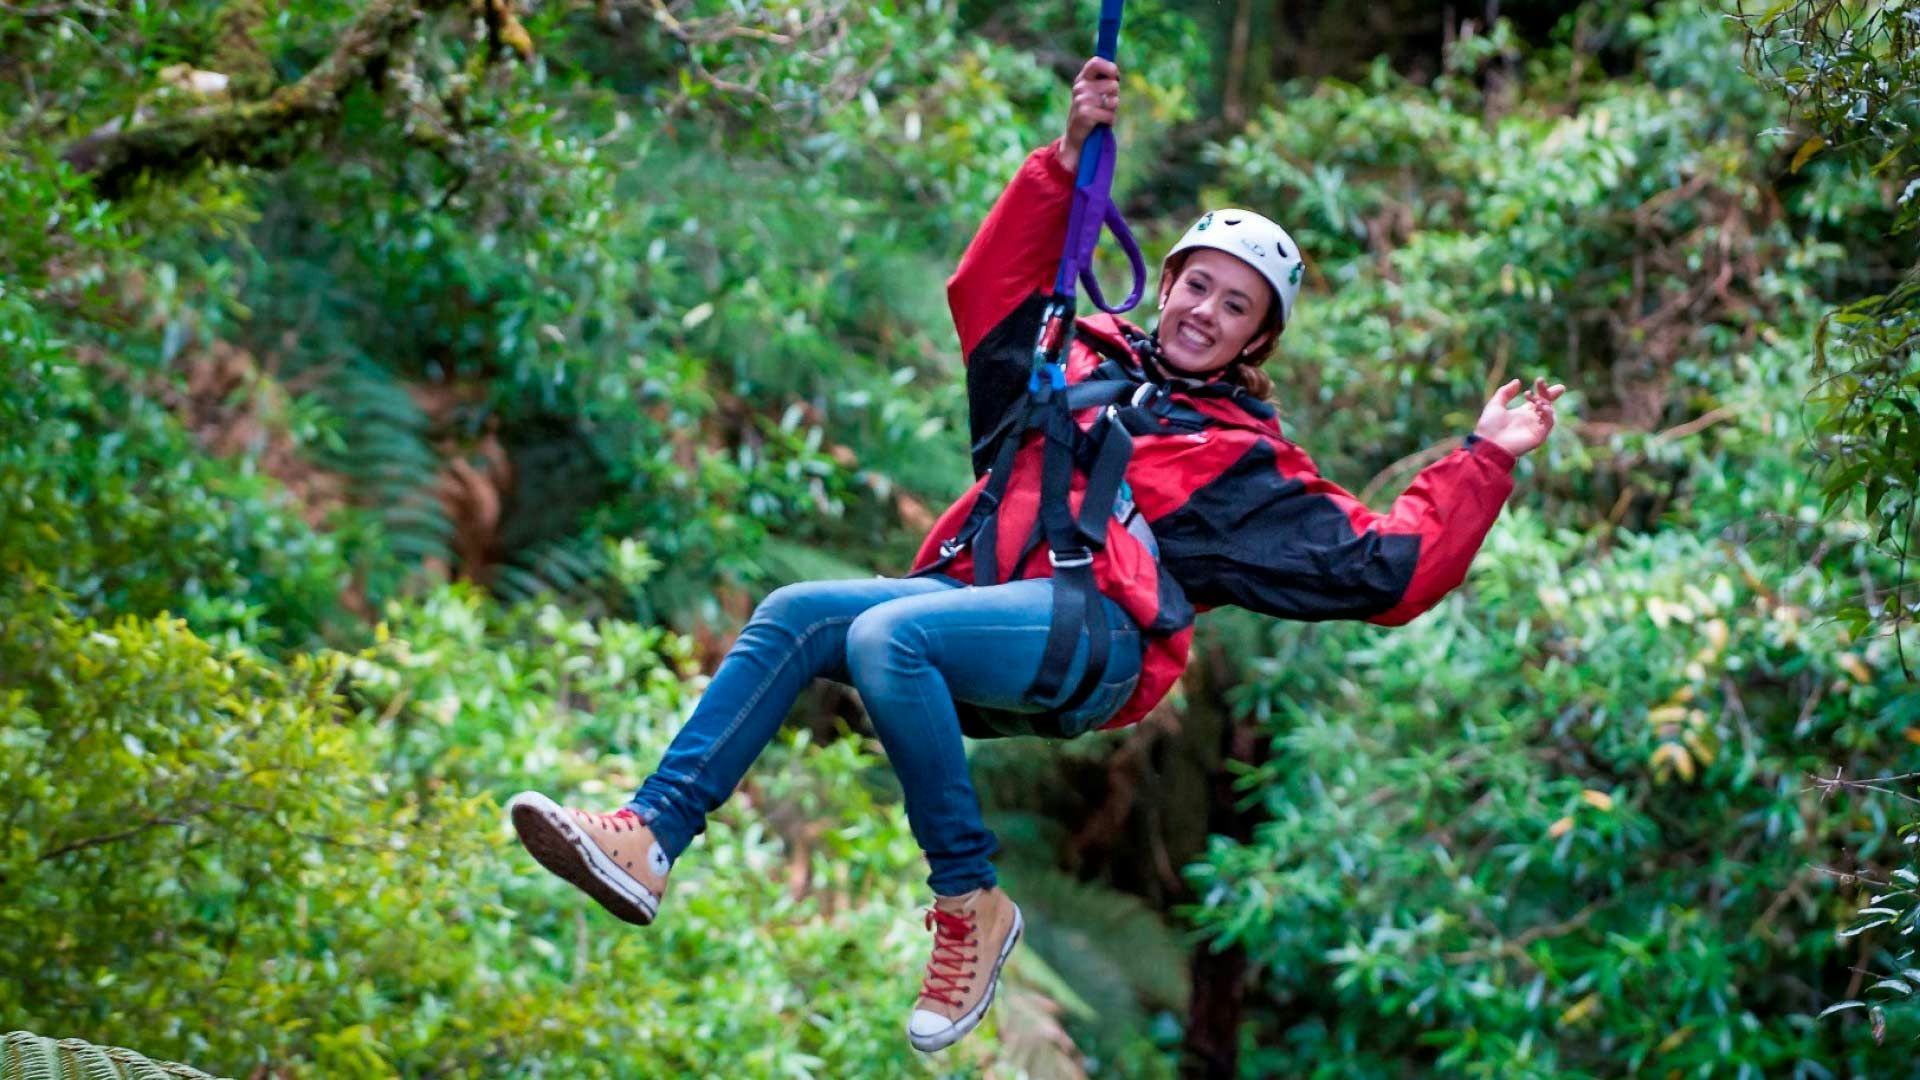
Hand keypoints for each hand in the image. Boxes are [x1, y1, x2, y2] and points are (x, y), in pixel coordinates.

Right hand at [1059, 57, 1119, 172]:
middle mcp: (1080, 87)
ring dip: (1112, 109)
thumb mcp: (1095, 93)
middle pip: (1113, 84)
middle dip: (1115, 95)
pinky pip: (1110, 115)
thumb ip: (1105, 82)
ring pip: (1114, 101)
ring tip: (1102, 113)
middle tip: (1105, 103)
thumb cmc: (1091, 112)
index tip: (1115, 77)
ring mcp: (1081, 100)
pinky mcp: (1085, 114)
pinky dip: (1109, 121)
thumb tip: (1115, 75)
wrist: (1076, 137)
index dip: (1110, 68)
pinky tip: (1100, 123)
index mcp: (1082, 78)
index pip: (1096, 62)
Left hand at [1474, 377, 1565, 458]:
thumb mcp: (1495, 405)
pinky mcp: (1538, 437)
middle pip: (1546, 404)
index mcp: (1521, 413)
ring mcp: (1535, 428)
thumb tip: (1518, 381)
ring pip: (1549, 413)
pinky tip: (1539, 406)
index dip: (1542, 390)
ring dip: (1545, 403)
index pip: (1537, 400)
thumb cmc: (1489, 427)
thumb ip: (1505, 392)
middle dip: (1549, 394)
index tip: (1540, 379)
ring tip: (1535, 400)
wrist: (1488, 443)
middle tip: (1550, 384)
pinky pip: (1549, 423)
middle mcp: (1530, 420)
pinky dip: (1548, 413)